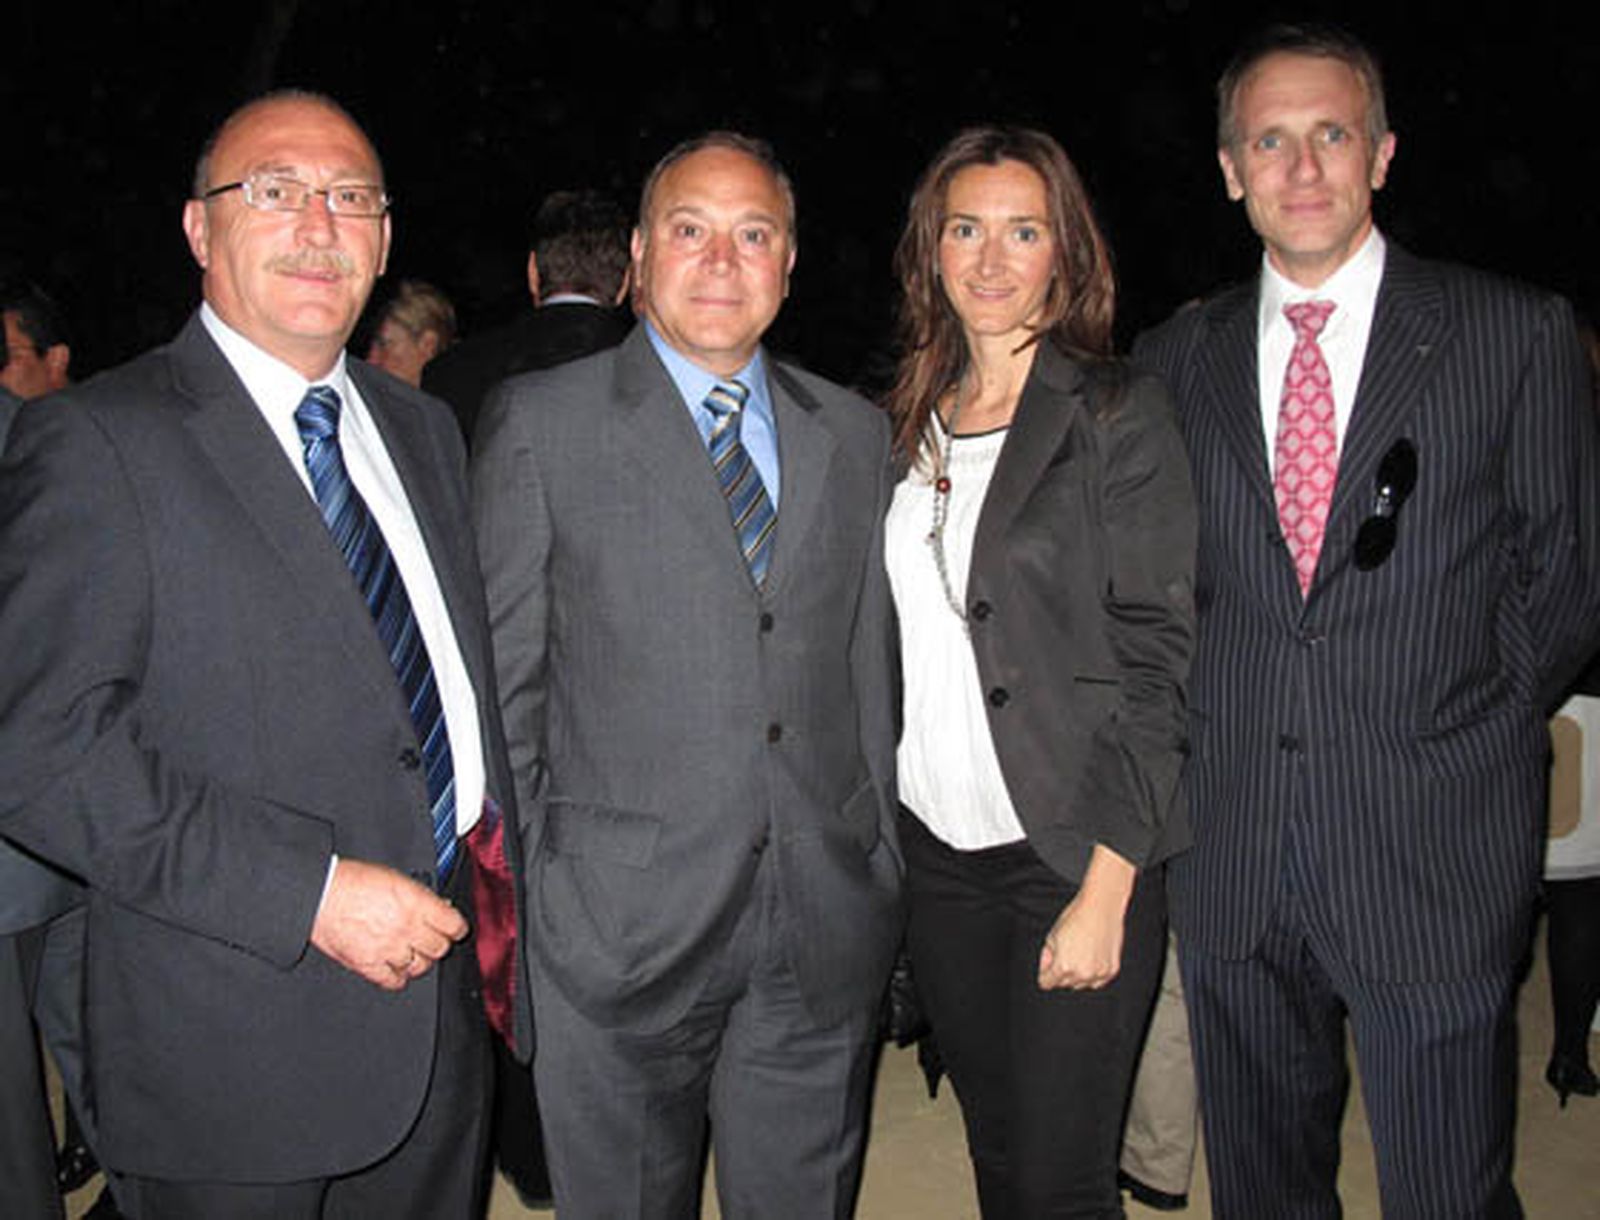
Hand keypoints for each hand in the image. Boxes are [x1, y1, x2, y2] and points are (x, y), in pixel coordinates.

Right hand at [309, 858, 467, 990]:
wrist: (320, 893)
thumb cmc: (352, 880)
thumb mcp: (396, 878)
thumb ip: (420, 896)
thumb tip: (439, 906)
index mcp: (415, 903)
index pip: (453, 925)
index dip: (457, 927)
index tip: (455, 929)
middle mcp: (406, 927)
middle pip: (439, 948)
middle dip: (438, 943)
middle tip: (432, 939)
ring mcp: (388, 948)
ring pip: (419, 967)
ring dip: (419, 960)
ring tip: (413, 952)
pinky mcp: (368, 964)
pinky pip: (393, 981)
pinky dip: (398, 977)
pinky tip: (396, 968)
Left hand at [1037, 845, 1134, 990]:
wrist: (1101, 907)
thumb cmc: (1076, 918)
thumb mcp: (1052, 935)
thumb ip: (1047, 956)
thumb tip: (1047, 968)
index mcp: (1064, 966)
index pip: (1047, 983)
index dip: (1045, 972)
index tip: (1047, 967)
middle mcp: (1082, 974)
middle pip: (1064, 983)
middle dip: (1061, 972)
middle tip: (1065, 951)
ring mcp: (1098, 974)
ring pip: (1081, 984)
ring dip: (1078, 974)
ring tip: (1080, 952)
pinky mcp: (1111, 971)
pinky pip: (1097, 980)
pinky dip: (1093, 972)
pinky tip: (1092, 956)